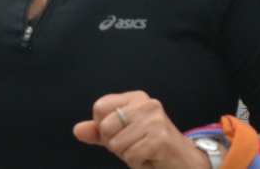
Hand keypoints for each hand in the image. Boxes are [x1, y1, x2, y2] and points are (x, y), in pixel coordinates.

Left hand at [74, 90, 204, 168]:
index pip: (100, 107)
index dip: (104, 127)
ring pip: (116, 144)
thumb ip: (99, 132)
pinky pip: (130, 156)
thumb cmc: (150, 146)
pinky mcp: (159, 138)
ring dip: (128, 155)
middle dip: (115, 144)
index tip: (123, 132)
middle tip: (136, 145)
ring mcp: (155, 120)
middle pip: (106, 127)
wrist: (181, 160)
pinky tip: (151, 158)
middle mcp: (147, 104)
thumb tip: (78, 130)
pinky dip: (138, 163)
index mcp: (136, 98)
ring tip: (145, 151)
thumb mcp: (121, 136)